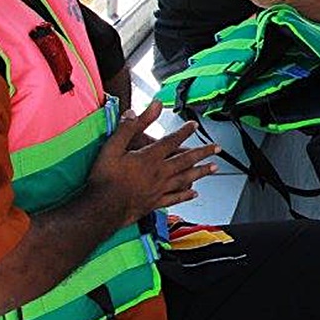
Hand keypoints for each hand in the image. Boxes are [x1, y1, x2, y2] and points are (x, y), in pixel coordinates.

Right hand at [86, 101, 217, 221]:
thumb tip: (134, 111)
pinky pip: (175, 198)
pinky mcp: (155, 203)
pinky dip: (186, 195)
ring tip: (214, 168)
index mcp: (150, 158)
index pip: (171, 141)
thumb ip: (125, 129)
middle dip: (203, 152)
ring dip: (201, 172)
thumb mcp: (111, 148)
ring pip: (186, 178)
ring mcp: (159, 189)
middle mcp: (159, 173)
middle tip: (217, 148)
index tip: (194, 125)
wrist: (103, 208)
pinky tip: (194, 193)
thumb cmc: (105, 178)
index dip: (184, 132)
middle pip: (186, 160)